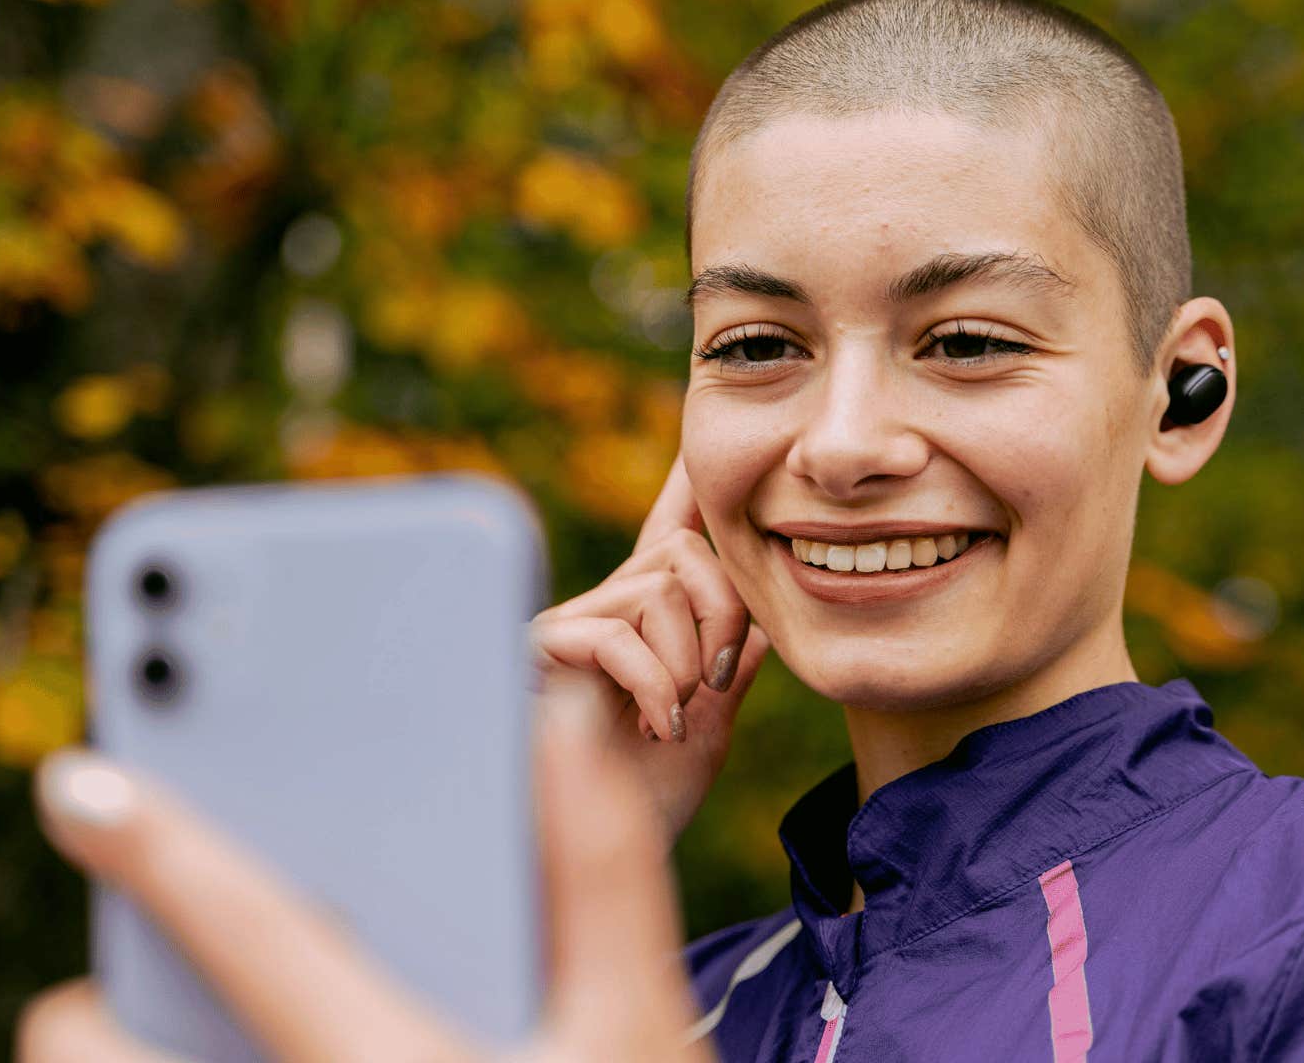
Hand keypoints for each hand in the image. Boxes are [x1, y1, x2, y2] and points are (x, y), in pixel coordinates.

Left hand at [16, 701, 711, 1062]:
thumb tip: (557, 717)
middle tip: (172, 971)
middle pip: (105, 1052)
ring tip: (232, 1031)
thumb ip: (599, 865)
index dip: (165, 848)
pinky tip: (280, 1058)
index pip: (263, 936)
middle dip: (107, 996)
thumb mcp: (637, 1019)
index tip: (75, 782)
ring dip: (148, 1050)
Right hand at [531, 453, 769, 838]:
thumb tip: (761, 623)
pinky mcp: (542, 652)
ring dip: (685, 666)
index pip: (670, 534)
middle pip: (685, 554)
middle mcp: (603, 608)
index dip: (686, 486)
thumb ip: (729, 669)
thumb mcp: (706, 725)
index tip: (701, 441)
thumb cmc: (642, 799)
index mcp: (644, 620)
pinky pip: (619, 636)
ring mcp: (569, 626)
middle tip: (717, 682)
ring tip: (668, 721)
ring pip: (660, 593)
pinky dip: (654, 687)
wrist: (597, 861)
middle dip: (724, 613)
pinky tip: (653, 729)